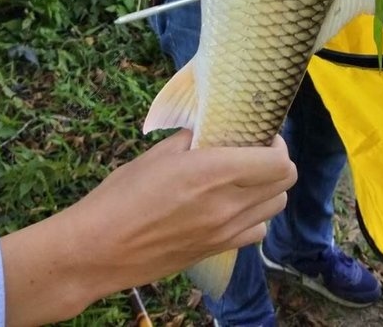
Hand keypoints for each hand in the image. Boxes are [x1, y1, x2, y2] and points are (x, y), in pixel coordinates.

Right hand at [1, 132, 296, 324]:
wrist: (98, 249)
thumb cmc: (123, 194)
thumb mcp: (158, 153)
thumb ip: (193, 139)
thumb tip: (210, 130)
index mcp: (215, 173)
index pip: (279, 161)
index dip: (277, 145)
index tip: (261, 136)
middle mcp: (228, 205)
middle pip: (284, 184)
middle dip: (276, 163)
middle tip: (254, 153)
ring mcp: (225, 233)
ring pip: (274, 208)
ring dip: (267, 190)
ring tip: (244, 179)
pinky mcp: (216, 252)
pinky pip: (255, 233)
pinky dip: (253, 217)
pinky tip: (231, 207)